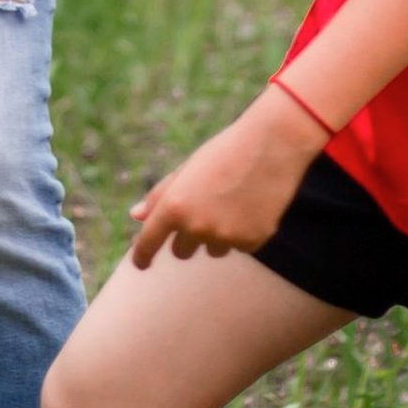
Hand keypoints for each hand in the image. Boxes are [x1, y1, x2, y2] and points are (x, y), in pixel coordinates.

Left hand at [129, 84, 324, 269]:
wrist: (272, 145)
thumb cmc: (224, 153)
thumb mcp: (187, 170)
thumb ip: (160, 196)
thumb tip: (136, 216)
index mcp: (173, 206)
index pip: (148, 243)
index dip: (142, 257)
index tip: (141, 263)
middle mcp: (195, 226)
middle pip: (181, 252)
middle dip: (187, 238)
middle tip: (206, 210)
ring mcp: (223, 237)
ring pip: (212, 250)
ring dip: (217, 235)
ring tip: (234, 201)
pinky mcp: (250, 242)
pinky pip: (238, 246)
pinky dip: (243, 232)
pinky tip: (254, 205)